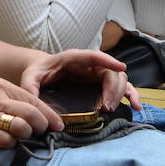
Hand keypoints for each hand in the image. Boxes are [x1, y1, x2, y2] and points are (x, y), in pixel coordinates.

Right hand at [0, 74, 60, 147]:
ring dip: (27, 134)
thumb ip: (5, 93)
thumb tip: (25, 107)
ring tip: (25, 135)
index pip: (32, 99)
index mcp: (0, 85)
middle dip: (42, 125)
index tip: (58, 123)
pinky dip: (11, 143)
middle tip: (44, 131)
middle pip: (31, 114)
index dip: (48, 113)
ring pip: (21, 128)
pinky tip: (7, 141)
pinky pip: (5, 141)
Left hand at [19, 49, 134, 113]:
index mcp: (73, 58)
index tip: (120, 67)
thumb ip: (30, 86)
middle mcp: (89, 65)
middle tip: (106, 107)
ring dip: (120, 93)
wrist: (42, 74)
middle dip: (112, 88)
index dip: (108, 60)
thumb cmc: (39, 72)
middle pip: (110, 71)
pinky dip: (130, 96)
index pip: (93, 56)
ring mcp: (97, 75)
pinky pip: (121, 88)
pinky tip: (134, 107)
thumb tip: (33, 100)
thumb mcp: (30, 77)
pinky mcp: (101, 85)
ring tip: (110, 109)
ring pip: (119, 79)